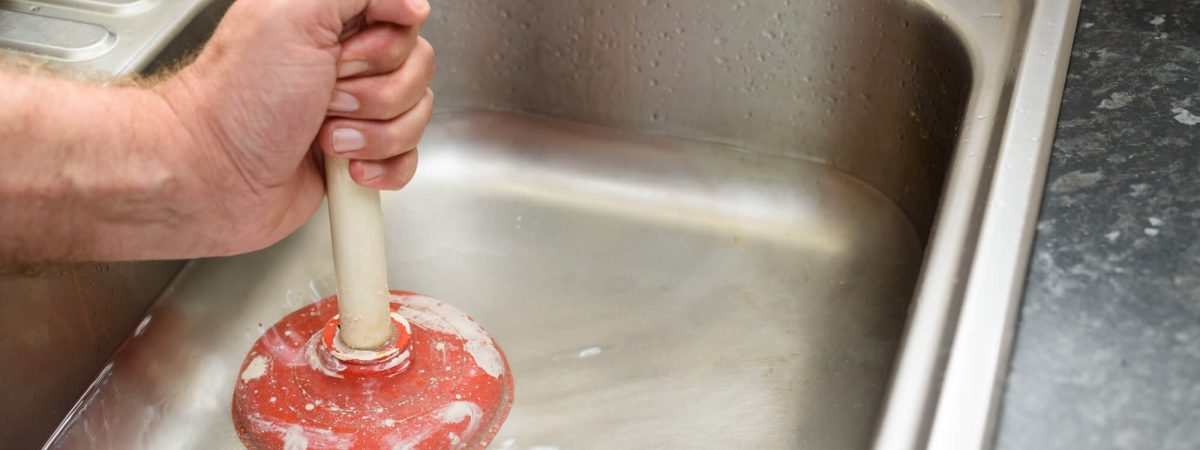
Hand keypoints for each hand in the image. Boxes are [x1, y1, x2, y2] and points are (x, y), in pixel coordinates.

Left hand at [154, 0, 434, 254]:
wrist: (210, 177)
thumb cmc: (235, 102)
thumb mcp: (291, 15)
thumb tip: (411, 2)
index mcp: (330, 22)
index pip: (405, 22)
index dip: (384, 47)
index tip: (342, 58)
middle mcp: (344, 64)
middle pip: (417, 71)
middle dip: (376, 95)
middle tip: (326, 98)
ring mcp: (354, 113)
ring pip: (415, 118)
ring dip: (373, 136)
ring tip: (324, 136)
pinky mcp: (358, 156)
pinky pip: (407, 160)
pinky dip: (381, 169)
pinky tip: (344, 165)